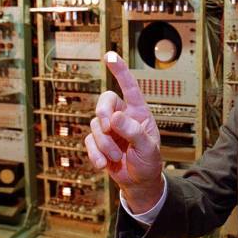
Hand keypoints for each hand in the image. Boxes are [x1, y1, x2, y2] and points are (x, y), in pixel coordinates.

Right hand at [85, 51, 162, 213]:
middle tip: (108, 127)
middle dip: (103, 113)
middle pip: (104, 101)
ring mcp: (108, 129)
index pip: (129, 87)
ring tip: (117, 157)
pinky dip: (95, 154)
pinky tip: (103, 164)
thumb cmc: (149, 162)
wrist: (139, 182)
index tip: (110, 55)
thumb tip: (114, 118)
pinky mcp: (98, 143)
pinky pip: (89, 141)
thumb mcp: (148, 147)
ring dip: (105, 143)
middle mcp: (122, 116)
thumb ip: (133, 131)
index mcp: (138, 112)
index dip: (120, 70)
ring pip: (95, 125)